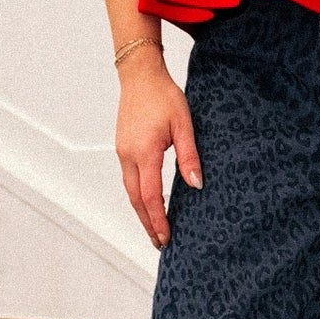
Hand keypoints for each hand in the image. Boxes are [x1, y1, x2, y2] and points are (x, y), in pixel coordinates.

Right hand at [115, 50, 203, 249]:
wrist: (140, 75)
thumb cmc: (163, 95)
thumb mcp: (184, 124)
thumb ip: (189, 156)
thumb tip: (196, 184)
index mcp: (145, 152)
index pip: (151, 196)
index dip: (158, 219)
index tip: (166, 237)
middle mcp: (129, 156)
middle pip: (136, 199)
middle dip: (148, 223)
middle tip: (159, 243)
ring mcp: (122, 152)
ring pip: (130, 191)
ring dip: (142, 211)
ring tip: (154, 228)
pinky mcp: (122, 148)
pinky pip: (129, 179)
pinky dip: (138, 196)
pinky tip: (147, 202)